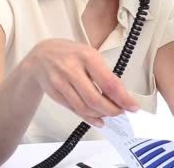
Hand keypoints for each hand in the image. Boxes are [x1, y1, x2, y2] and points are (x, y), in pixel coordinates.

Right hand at [23, 39, 139, 126]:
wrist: (41, 56)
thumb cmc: (70, 55)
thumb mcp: (89, 55)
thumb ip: (104, 74)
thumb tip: (121, 95)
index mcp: (87, 56)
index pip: (109, 82)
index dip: (123, 98)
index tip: (133, 106)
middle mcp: (72, 69)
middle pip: (95, 99)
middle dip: (111, 110)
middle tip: (120, 112)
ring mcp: (61, 82)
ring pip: (84, 107)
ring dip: (100, 115)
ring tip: (109, 114)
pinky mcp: (54, 93)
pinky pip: (74, 109)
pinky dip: (88, 117)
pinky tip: (97, 118)